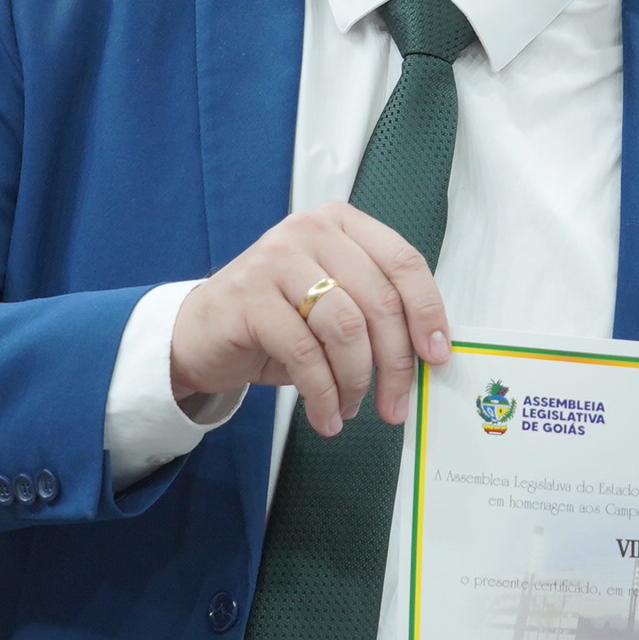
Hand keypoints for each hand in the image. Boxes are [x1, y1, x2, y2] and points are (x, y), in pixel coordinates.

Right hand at [166, 203, 447, 433]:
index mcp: (342, 223)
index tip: (437, 356)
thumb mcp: (335, 304)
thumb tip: (430, 354)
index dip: (428, 312)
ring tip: (351, 408)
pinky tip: (325, 416)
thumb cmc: (279, 319)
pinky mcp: (248, 296)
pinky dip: (322, 394)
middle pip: (379, 301)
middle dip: (394, 364)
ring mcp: (276, 258)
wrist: (202, 333)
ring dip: (356, 381)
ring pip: (345, 328)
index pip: (403, 262)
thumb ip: (377, 311)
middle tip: (395, 405)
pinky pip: (304, 353)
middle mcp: (310, 230)